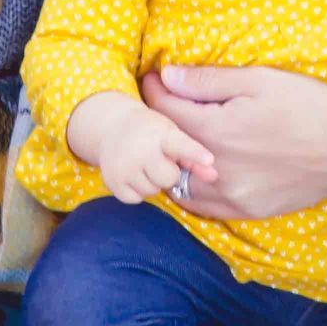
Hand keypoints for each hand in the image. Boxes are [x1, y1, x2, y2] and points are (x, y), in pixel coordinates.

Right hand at [66, 92, 217, 206]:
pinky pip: (135, 199)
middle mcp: (140, 150)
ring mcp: (124, 166)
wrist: (112, 126)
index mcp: (161, 134)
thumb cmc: (151, 132)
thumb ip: (193, 158)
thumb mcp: (172, 136)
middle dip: (168, 173)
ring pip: (152, 191)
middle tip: (161, 161)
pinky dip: (137, 191)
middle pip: (168, 178)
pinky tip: (134, 175)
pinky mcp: (112, 181)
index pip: (181, 146)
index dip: (196, 154)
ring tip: (145, 165)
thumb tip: (214, 176)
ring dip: (152, 182)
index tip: (210, 160)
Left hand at [146, 65, 326, 221]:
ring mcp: (231, 195)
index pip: (164, 109)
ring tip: (181, 139)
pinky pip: (201, 205)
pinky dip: (192, 187)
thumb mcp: (259, 80)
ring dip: (175, 159)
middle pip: (167, 147)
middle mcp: (215, 169)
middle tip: (166, 105)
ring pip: (179, 182)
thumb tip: (167, 77)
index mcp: (215, 130)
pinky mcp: (246, 210)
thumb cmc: (308, 103)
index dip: (154, 90)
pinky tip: (201, 169)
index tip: (154, 79)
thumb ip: (207, 81)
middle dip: (161, 123)